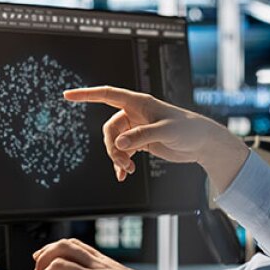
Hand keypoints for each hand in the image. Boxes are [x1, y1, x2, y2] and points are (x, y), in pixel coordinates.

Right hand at [64, 86, 248, 191]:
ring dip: (117, 157)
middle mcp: (135, 113)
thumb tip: (119, 144)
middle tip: (124, 163)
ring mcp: (137, 128)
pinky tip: (123, 175)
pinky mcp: (141, 141)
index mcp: (139, 103)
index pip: (107, 95)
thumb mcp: (166, 131)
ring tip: (128, 170)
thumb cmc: (188, 129)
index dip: (86, 94)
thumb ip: (141, 136)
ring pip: (114, 142)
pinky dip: (122, 163)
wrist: (202, 142)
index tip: (67, 95)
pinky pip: (123, 151)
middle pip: (109, 129)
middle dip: (112, 148)